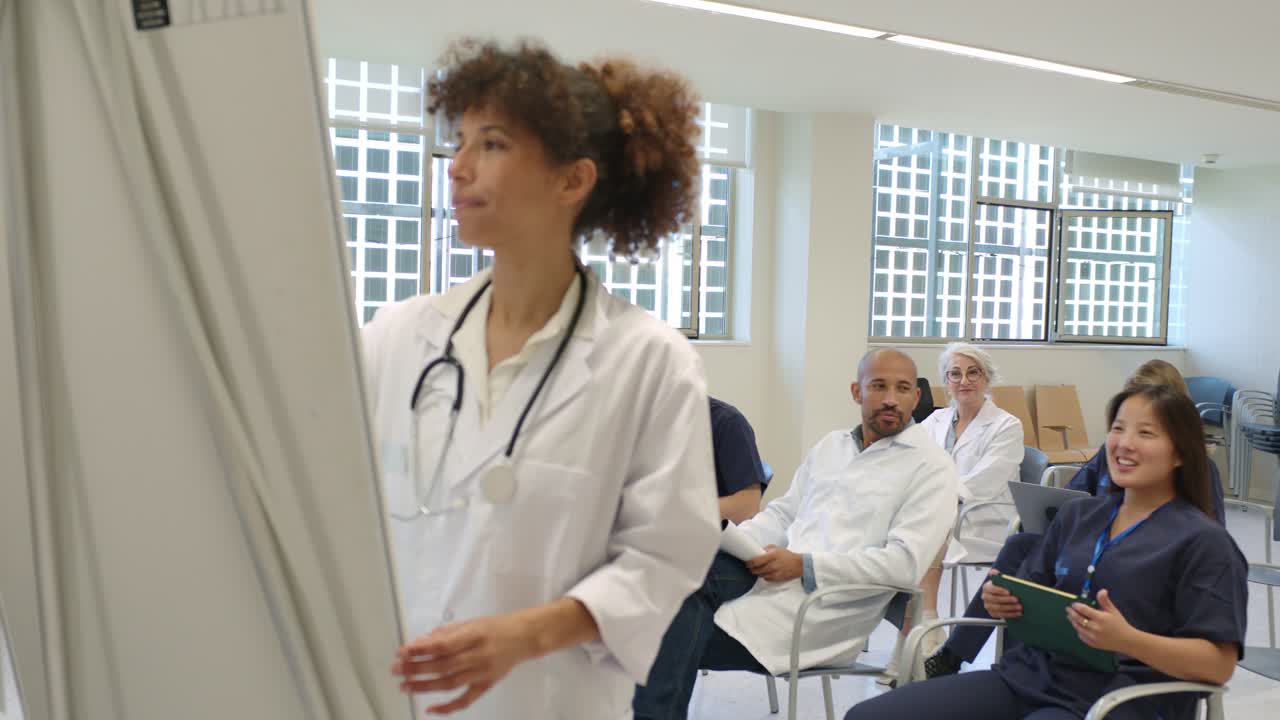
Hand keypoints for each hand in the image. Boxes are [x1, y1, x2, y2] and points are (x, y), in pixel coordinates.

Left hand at [392, 612, 536, 713]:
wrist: (525, 637)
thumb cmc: (496, 627)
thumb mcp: (471, 622)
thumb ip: (446, 633)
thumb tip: (420, 643)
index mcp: (475, 634)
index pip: (443, 645)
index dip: (421, 650)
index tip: (402, 652)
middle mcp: (479, 654)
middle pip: (443, 665)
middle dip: (416, 668)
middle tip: (397, 670)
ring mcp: (483, 672)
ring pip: (450, 683)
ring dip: (425, 686)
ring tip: (405, 686)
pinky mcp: (487, 685)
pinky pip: (466, 700)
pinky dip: (447, 708)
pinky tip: (430, 709)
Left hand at [745, 545, 803, 581]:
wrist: (798, 564)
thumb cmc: (787, 555)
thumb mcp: (776, 548)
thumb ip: (766, 549)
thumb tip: (757, 551)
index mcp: (772, 556)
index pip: (756, 561)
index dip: (749, 563)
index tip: (747, 562)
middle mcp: (773, 565)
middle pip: (757, 570)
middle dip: (751, 568)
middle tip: (750, 566)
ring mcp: (775, 573)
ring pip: (760, 575)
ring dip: (757, 573)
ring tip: (757, 569)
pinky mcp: (777, 579)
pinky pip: (766, 579)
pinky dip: (764, 576)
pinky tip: (765, 572)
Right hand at [981, 570, 1022, 618]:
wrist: (1001, 597)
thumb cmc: (1002, 588)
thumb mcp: (1000, 581)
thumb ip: (998, 576)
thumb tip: (993, 572)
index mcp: (986, 587)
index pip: (991, 589)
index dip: (1000, 590)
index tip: (1009, 591)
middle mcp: (985, 597)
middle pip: (995, 599)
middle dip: (1007, 600)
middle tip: (1017, 599)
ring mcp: (988, 606)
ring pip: (999, 608)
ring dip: (1010, 608)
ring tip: (1020, 607)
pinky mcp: (992, 613)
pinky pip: (1001, 615)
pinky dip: (1011, 614)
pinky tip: (1018, 613)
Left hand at [1067, 589, 1137, 652]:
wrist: (1127, 641)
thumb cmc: (1119, 624)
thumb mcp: (1113, 611)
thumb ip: (1105, 601)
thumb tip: (1102, 590)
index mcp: (1100, 618)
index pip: (1083, 610)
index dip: (1076, 606)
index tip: (1073, 604)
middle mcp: (1095, 628)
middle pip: (1078, 619)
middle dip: (1071, 613)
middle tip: (1068, 609)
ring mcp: (1093, 637)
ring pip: (1078, 628)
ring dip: (1073, 621)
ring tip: (1070, 616)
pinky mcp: (1093, 643)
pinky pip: (1081, 636)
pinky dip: (1078, 630)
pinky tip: (1078, 626)